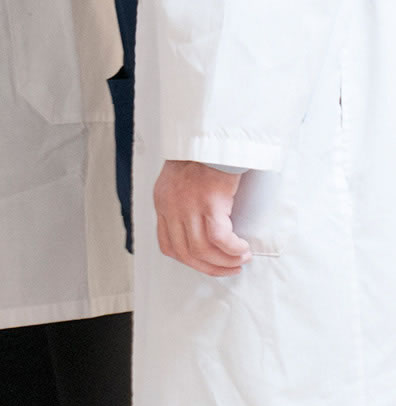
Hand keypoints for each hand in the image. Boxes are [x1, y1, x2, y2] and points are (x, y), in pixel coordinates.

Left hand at [154, 160, 251, 275]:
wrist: (209, 137)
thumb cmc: (199, 157)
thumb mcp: (178, 183)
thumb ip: (180, 205)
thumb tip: (197, 231)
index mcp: (162, 203)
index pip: (167, 244)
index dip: (189, 260)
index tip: (206, 263)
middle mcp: (170, 207)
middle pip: (185, 253)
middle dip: (210, 267)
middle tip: (230, 268)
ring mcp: (188, 206)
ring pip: (202, 250)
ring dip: (225, 261)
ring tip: (240, 258)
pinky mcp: (208, 203)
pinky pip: (219, 239)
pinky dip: (232, 249)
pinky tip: (242, 248)